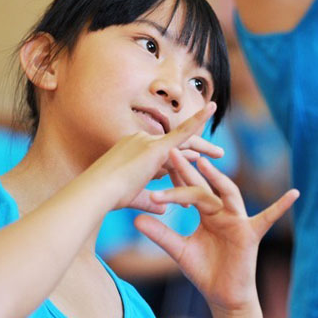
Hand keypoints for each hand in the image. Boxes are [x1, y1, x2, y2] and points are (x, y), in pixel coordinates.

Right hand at [85, 102, 216, 212]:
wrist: (96, 192)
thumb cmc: (107, 199)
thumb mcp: (131, 198)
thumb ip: (148, 201)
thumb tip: (163, 209)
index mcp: (131, 151)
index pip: (161, 153)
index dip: (178, 158)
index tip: (191, 159)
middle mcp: (139, 140)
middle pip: (174, 144)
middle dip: (195, 148)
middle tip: (215, 153)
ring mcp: (147, 142)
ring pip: (182, 142)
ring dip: (203, 146)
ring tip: (220, 153)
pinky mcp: (156, 148)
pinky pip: (183, 131)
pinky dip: (198, 120)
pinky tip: (211, 108)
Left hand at [134, 151, 298, 312]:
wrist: (223, 295)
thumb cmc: (204, 271)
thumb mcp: (178, 250)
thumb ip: (160, 233)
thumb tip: (134, 220)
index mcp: (206, 212)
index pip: (189, 189)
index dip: (175, 175)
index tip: (158, 159)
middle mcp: (222, 211)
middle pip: (204, 187)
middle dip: (189, 170)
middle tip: (173, 151)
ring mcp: (238, 219)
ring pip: (228, 194)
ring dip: (218, 179)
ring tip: (206, 164)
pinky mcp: (250, 233)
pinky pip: (268, 217)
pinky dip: (281, 206)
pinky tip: (293, 194)